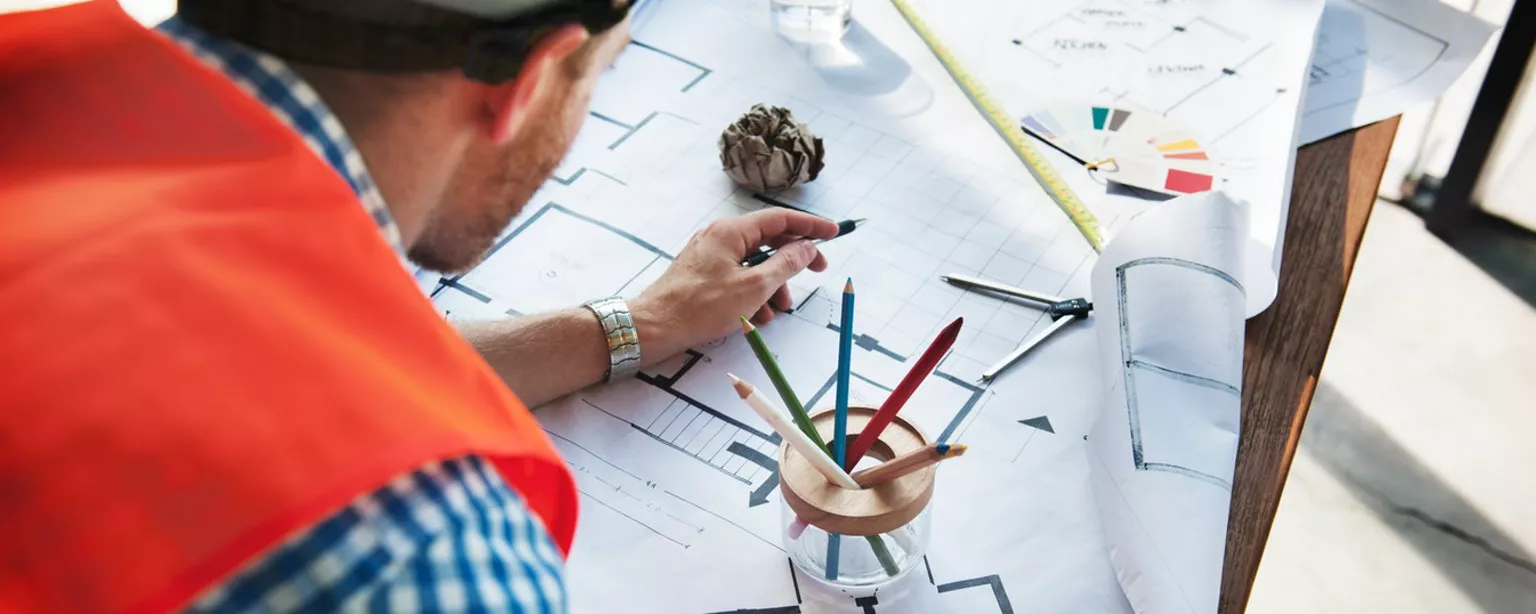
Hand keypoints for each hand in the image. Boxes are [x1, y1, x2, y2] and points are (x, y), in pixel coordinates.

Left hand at [633, 209, 839, 364]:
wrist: (654, 327)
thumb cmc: (700, 307)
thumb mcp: (754, 287)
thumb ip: (786, 264)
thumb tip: (806, 248)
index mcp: (731, 231)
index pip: (780, 218)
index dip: (810, 226)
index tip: (833, 232)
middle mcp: (719, 236)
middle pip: (769, 240)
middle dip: (793, 261)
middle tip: (817, 272)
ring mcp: (709, 255)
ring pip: (754, 263)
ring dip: (773, 284)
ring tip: (779, 310)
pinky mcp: (703, 274)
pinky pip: (738, 276)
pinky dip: (753, 293)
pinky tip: (756, 317)